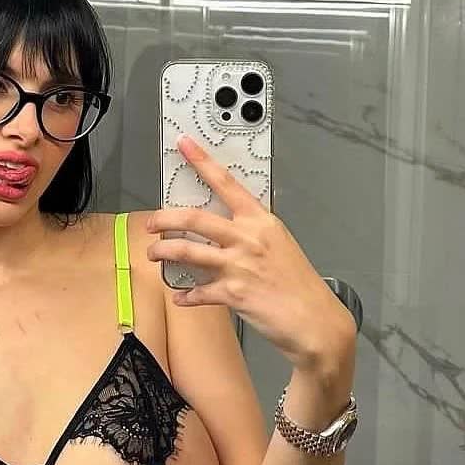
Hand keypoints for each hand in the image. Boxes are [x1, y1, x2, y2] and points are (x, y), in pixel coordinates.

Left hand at [146, 134, 356, 372]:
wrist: (313, 319)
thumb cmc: (298, 285)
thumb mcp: (279, 245)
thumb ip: (251, 235)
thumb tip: (225, 232)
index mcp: (261, 221)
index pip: (227, 183)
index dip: (202, 161)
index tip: (184, 145)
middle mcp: (248, 238)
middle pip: (195, 218)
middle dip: (165, 218)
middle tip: (151, 223)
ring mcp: (239, 265)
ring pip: (188, 251)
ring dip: (165, 252)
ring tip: (155, 254)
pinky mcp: (233, 293)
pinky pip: (198, 292)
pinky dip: (185, 296)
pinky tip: (180, 297)